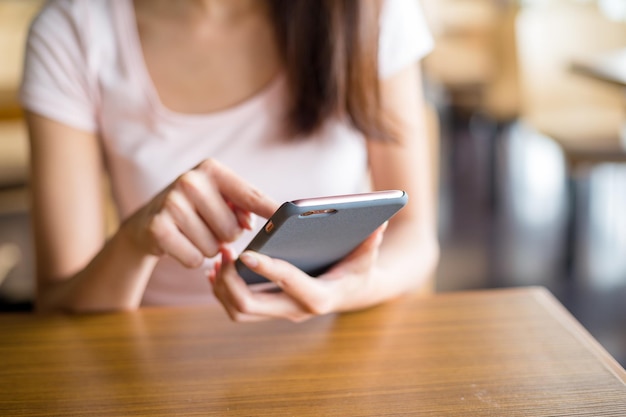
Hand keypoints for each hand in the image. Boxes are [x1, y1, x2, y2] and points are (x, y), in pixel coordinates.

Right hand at [121, 159, 277, 267]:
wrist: (148, 222)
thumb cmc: (196, 210)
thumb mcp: (219, 198)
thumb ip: (244, 205)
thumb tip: (257, 223)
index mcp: (212, 170)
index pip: (249, 195)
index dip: (270, 210)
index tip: (288, 218)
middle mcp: (190, 181)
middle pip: (233, 229)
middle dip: (226, 236)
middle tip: (210, 227)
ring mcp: (171, 203)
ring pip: (214, 247)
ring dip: (209, 249)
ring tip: (194, 234)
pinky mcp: (158, 228)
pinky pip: (194, 258)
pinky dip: (192, 258)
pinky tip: (181, 244)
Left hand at [210, 223, 387, 321]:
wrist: (353, 292)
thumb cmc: (359, 269)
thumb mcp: (367, 256)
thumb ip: (370, 242)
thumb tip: (379, 224)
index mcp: (319, 297)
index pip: (288, 284)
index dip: (267, 269)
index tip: (247, 252)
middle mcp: (296, 310)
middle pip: (250, 306)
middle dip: (230, 282)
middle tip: (225, 253)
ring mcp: (281, 312)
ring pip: (238, 311)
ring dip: (222, 288)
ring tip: (218, 260)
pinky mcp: (271, 309)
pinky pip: (238, 308)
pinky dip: (223, 290)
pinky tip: (221, 268)